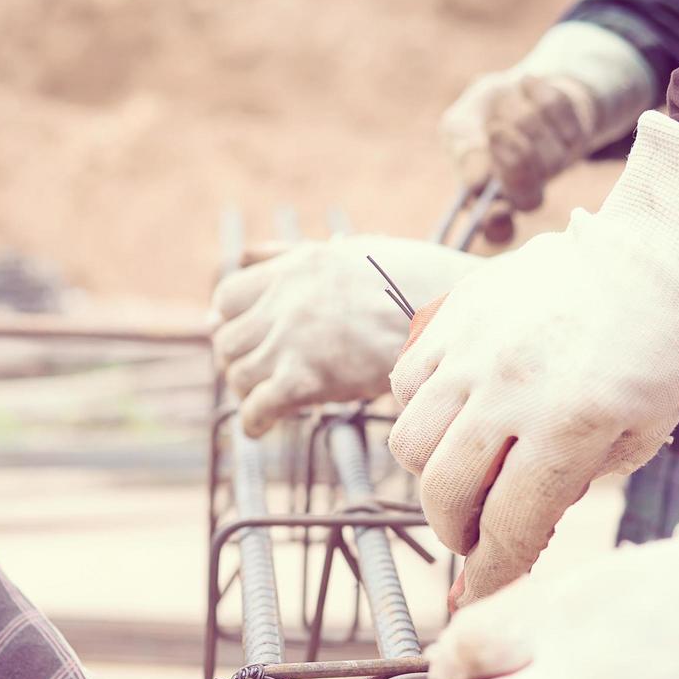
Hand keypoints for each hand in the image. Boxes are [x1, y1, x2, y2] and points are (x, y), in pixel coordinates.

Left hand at [211, 236, 483, 436]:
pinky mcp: (306, 379)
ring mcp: (292, 340)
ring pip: (237, 375)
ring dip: (247, 391)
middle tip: (256, 374)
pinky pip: (256, 408)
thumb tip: (248, 254)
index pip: (227, 294)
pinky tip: (262, 427)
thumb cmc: (418, 281)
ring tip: (265, 399)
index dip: (229, 320)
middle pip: (226, 339)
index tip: (242, 336)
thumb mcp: (351, 250)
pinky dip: (253, 422)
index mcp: (296, 267)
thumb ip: (295, 254)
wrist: (453, 311)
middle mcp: (285, 301)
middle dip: (237, 359)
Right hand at [388, 111, 678, 606]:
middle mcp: (511, 385)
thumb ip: (568, 490)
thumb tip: (505, 546)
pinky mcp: (454, 314)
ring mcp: (474, 346)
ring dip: (432, 472)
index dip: (491, 573)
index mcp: (571, 423)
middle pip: (444, 491)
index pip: (508, 526)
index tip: (479, 594)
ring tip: (465, 467)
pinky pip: (404, 382)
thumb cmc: (665, 352)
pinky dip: (420, 411)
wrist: (664, 254)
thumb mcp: (639, 438)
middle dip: (455, 530)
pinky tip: (456, 411)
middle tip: (474, 532)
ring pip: (411, 441)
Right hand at [441, 73, 591, 240]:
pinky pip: (562, 117)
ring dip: (519, 113)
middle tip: (493, 129)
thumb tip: (478, 183)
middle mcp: (521, 193)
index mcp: (487, 199)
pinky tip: (527, 85)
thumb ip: (464, 151)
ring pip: (546, 150)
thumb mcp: (459, 126)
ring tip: (505, 99)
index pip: (497, 232)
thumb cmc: (480, 112)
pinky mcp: (577, 140)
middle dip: (511, 156)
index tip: (497, 209)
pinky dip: (539, 93)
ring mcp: (553, 170)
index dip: (498, 224)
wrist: (517, 84)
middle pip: (528, 198)